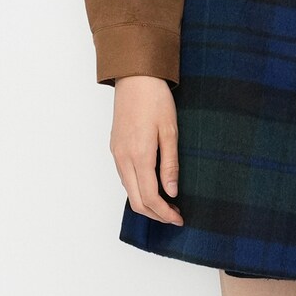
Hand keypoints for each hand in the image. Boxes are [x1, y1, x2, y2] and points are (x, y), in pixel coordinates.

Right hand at [110, 75, 182, 224]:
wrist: (135, 77)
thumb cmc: (155, 100)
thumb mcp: (170, 130)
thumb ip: (170, 163)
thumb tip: (171, 192)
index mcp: (139, 155)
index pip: (150, 197)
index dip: (165, 213)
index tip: (179, 218)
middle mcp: (123, 159)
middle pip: (136, 200)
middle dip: (155, 214)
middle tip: (175, 215)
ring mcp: (116, 154)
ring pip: (128, 190)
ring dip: (146, 202)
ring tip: (167, 203)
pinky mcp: (115, 147)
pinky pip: (124, 177)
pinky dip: (138, 189)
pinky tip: (153, 185)